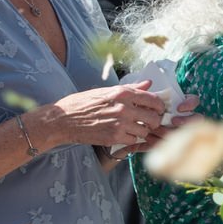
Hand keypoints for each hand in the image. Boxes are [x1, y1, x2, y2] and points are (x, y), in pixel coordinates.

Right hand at [31, 84, 178, 153]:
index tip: (158, 110)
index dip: (160, 106)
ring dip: (142, 131)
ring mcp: (120, 124)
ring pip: (145, 130)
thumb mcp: (106, 91)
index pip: (154, 100)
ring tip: (134, 128)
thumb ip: (131, 89)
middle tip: (149, 122)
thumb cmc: (83, 103)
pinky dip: (131, 138)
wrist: (63, 120)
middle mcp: (124, 108)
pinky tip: (123, 134)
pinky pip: (134, 140)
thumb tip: (149, 83)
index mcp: (123, 93)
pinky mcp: (114, 137)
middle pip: (154, 118)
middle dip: (154, 121)